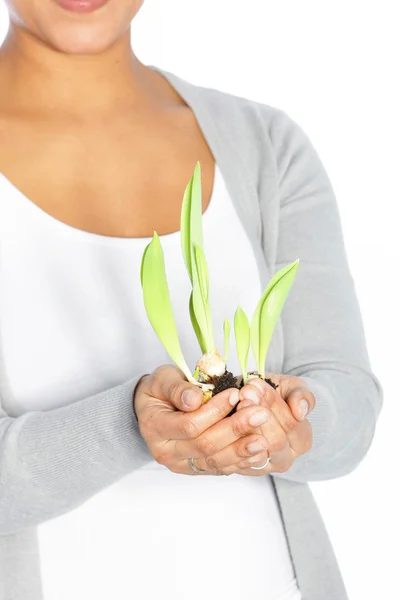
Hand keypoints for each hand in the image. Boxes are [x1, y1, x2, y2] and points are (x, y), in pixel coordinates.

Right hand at [134, 365, 271, 475]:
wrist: (153, 408)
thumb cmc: (160, 390)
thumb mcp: (163, 379)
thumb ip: (177, 388)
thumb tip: (195, 399)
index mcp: (155, 427)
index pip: (189, 425)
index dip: (215, 411)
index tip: (235, 394)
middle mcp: (166, 452)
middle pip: (205, 446)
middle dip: (235, 430)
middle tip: (260, 414)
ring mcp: (182, 464)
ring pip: (215, 461)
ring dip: (242, 449)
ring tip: (264, 437)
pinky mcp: (196, 469)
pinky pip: (221, 468)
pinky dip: (241, 461)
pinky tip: (259, 451)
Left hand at [221, 373, 314, 475]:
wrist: (256, 403)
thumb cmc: (276, 395)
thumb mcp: (293, 388)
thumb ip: (302, 396)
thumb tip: (300, 411)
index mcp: (302, 440)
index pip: (291, 424)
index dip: (273, 403)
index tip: (255, 384)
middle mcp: (286, 458)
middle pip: (274, 439)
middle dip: (257, 412)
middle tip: (244, 392)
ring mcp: (265, 466)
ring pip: (255, 449)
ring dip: (244, 425)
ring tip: (236, 402)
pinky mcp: (245, 469)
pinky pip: (238, 460)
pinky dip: (231, 440)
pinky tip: (225, 420)